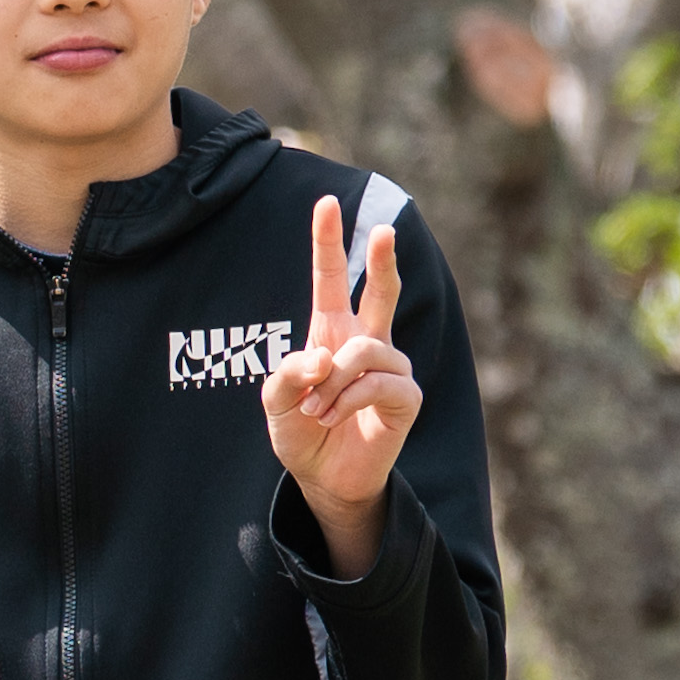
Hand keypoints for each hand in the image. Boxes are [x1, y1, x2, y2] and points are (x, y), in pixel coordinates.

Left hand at [262, 196, 416, 577]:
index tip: (326, 203)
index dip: (329, 242)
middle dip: (381, 260)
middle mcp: (365, 341)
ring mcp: (390, 366)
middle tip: (382, 230)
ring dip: (333, 381)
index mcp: (330, 331)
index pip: (331, 279)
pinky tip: (334, 417)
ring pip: (365, 350)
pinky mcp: (405, 396)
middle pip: (379, 291)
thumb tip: (321, 357)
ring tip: (317, 408)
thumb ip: (286, 375)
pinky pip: (379, 382)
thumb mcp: (274, 403)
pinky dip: (348, 400)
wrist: (323, 477)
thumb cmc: (301, 432)